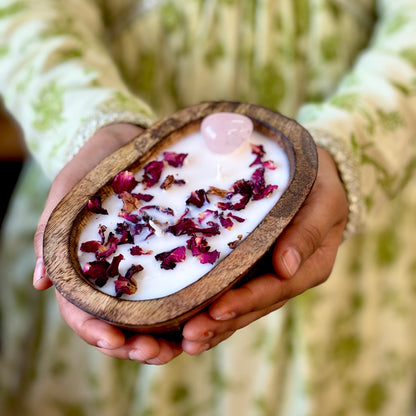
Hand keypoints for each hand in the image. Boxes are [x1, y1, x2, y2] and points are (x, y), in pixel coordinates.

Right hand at [33, 123, 182, 363]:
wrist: (126, 143)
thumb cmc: (92, 167)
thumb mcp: (67, 193)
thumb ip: (50, 232)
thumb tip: (39, 283)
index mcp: (84, 268)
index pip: (82, 311)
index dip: (95, 331)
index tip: (115, 341)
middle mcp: (114, 275)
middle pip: (119, 323)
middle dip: (135, 345)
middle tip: (157, 353)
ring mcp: (143, 268)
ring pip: (150, 315)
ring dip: (163, 336)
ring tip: (185, 344)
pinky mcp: (169, 256)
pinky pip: (177, 288)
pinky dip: (186, 308)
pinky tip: (203, 314)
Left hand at [181, 147, 348, 353]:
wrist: (313, 180)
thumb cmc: (320, 186)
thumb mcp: (324, 201)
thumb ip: (308, 232)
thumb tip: (285, 266)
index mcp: (309, 267)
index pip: (276, 289)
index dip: (246, 300)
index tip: (217, 308)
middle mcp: (286, 279)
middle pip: (253, 308)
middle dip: (221, 324)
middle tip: (189, 337)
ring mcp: (267, 278)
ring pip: (240, 310)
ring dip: (212, 327)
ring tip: (183, 342)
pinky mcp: (250, 271)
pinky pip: (231, 295)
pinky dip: (209, 313)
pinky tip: (184, 327)